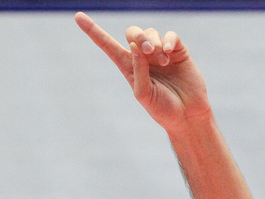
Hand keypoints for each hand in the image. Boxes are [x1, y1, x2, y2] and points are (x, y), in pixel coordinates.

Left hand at [74, 12, 211, 132]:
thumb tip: (135, 46)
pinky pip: (171, 35)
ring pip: (151, 33)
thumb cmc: (162, 109)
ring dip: (155, 44)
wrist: (187, 115)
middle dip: (138, 36)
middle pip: (132, 33)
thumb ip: (138, 70)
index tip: (77, 16)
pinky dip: (169, 41)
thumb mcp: (143, 94)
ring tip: (163, 61)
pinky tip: (169, 53)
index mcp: (128, 67)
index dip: (93, 31)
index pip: (107, 45)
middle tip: (148, 51)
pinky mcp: (178, 51)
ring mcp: (160, 53)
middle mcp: (142, 57)